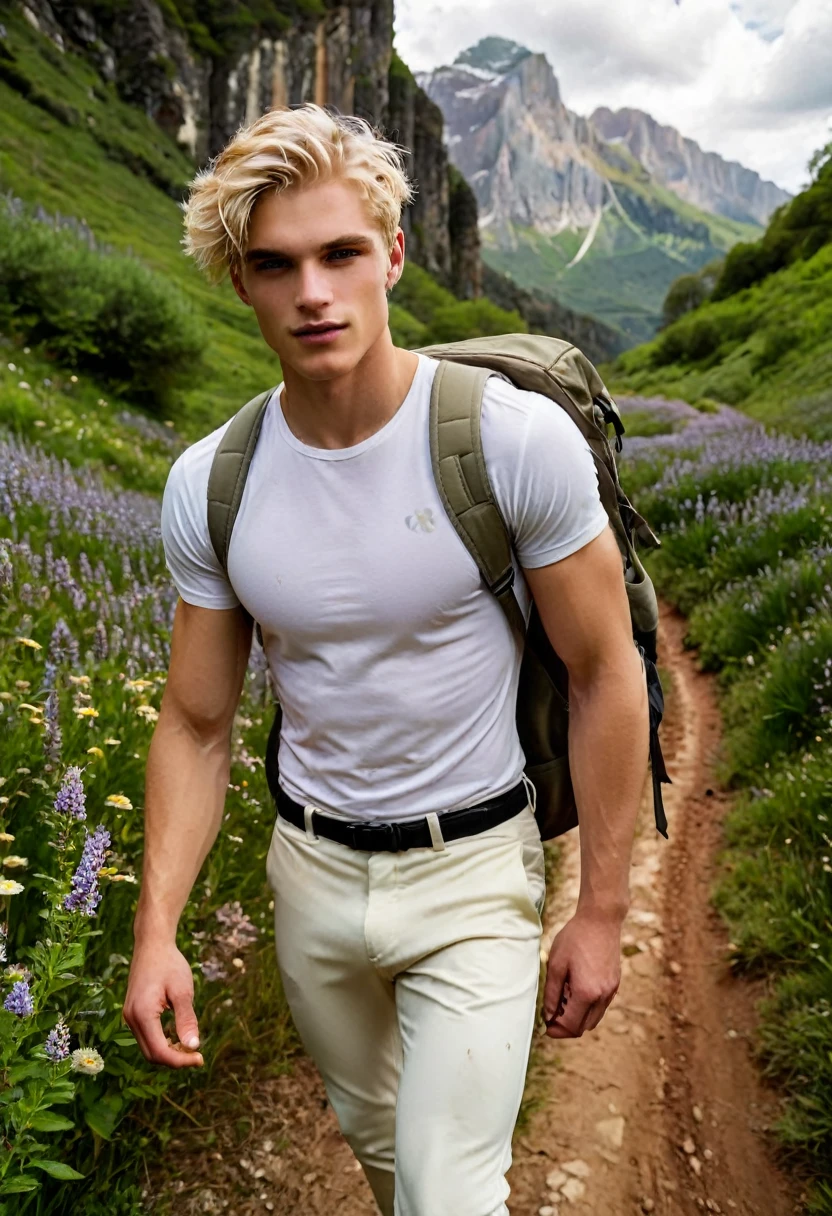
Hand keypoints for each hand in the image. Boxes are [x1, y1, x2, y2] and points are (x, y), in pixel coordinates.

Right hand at [122, 940, 203, 1067]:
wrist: (152, 945)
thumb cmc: (170, 964)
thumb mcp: (183, 991)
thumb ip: (186, 1020)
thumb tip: (193, 1047)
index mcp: (142, 1014)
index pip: (159, 1052)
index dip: (180, 1061)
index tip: (200, 1058)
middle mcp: (131, 1019)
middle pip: (152, 1055)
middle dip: (175, 1059)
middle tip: (197, 1055)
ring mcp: (129, 1016)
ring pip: (147, 1048)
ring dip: (168, 1052)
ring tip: (190, 1045)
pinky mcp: (133, 1013)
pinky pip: (146, 1037)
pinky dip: (161, 1042)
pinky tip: (177, 1036)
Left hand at [542, 909, 622, 1038]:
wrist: (601, 920)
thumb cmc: (575, 938)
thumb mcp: (555, 964)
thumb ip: (551, 993)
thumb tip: (548, 1015)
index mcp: (586, 993)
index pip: (571, 1026)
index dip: (556, 1030)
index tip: (545, 1025)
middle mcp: (602, 997)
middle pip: (583, 1027)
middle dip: (566, 1026)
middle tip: (551, 1013)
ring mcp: (611, 991)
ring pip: (593, 1019)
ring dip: (577, 1017)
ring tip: (562, 1000)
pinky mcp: (615, 985)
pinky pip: (601, 1007)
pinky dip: (588, 1008)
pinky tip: (576, 991)